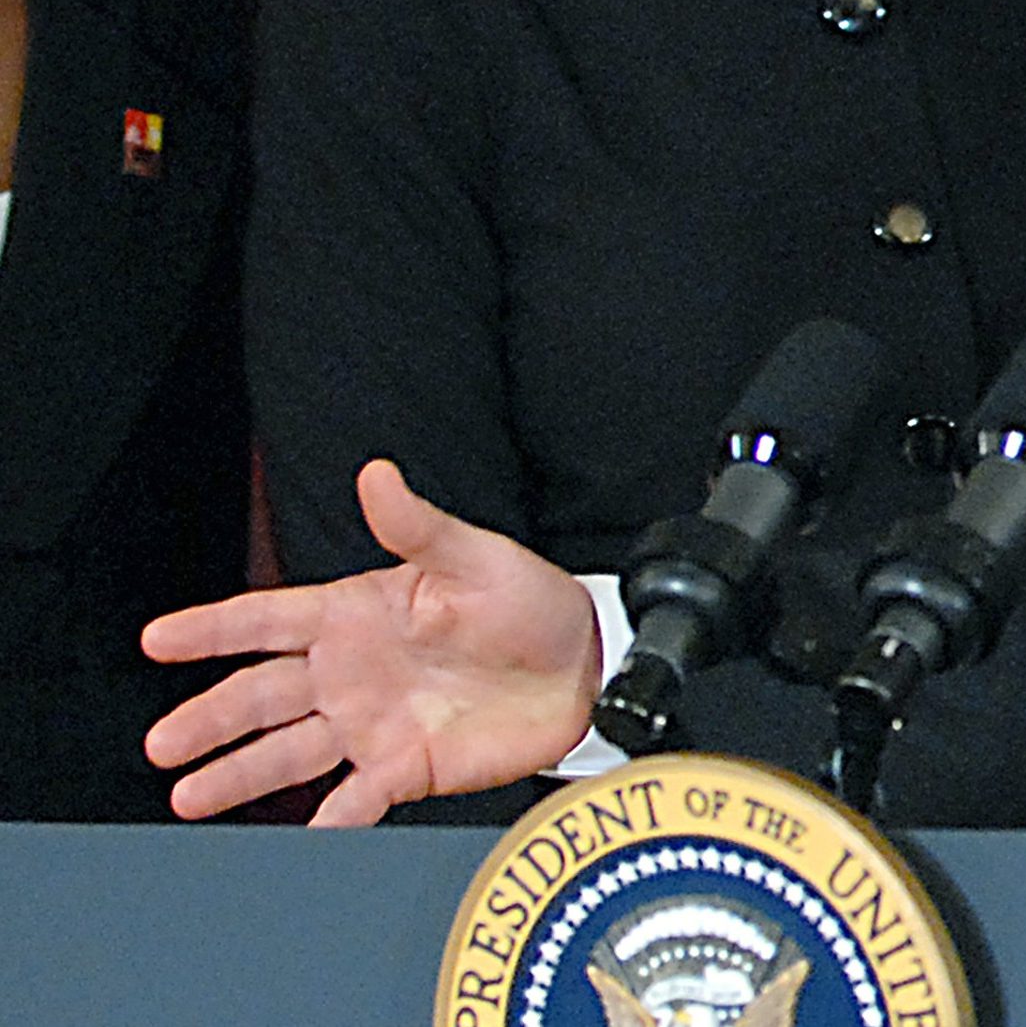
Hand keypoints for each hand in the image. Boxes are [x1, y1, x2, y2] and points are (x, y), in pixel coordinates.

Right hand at [142, 459, 601, 825]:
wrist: (585, 664)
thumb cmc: (530, 601)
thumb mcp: (475, 556)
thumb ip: (418, 525)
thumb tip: (376, 475)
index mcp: (356, 613)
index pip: (267, 619)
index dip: (211, 629)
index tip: (157, 639)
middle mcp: (350, 672)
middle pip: (261, 696)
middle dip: (209, 719)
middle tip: (162, 744)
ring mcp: (372, 722)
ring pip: (289, 752)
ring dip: (240, 775)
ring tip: (189, 799)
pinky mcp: (406, 766)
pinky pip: (355, 798)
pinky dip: (327, 819)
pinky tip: (302, 834)